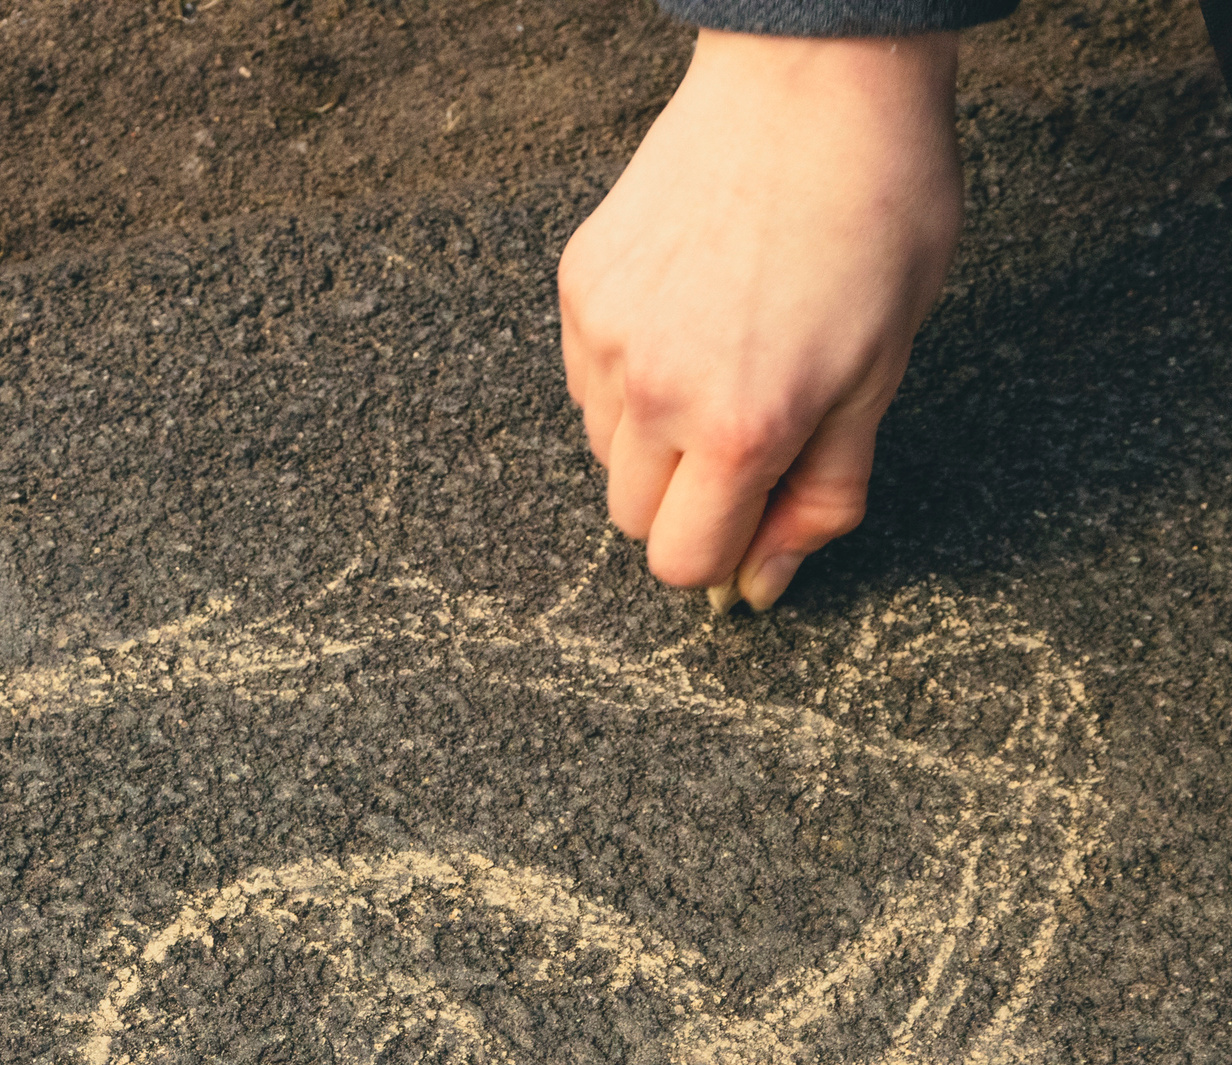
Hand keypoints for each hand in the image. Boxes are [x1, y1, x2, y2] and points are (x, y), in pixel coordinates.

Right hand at [558, 29, 963, 609]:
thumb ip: (822, 492)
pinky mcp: (579, 288)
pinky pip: (586, 380)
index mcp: (739, 425)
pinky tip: (688, 314)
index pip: (682, 562)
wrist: (816, 81)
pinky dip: (628, 374)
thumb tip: (764, 584)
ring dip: (654, 437)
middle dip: (689, 497)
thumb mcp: (882, 371)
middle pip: (634, 518)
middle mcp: (654, 392)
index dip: (725, 553)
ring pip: (606, 451)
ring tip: (722, 357)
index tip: (757, 515)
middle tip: (751, 429)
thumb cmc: (878, 212)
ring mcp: (605, 338)